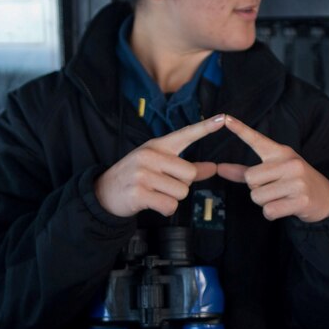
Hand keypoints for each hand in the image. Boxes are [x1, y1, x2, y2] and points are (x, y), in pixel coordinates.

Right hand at [95, 114, 224, 217]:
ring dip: (173, 199)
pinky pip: (170, 205)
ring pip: (181, 192)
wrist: (105, 192)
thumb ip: (189, 168)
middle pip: (190, 173)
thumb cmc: (137, 177)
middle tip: (163, 185)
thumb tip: (214, 168)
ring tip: (155, 193)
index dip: (205, 128)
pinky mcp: (139, 192)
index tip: (223, 118)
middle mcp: (150, 155)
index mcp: (157, 146)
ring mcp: (143, 173)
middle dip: (182, 185)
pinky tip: (152, 204)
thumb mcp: (159, 166)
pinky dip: (165, 209)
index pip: (185, 134)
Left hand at [217, 115, 328, 221]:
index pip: (257, 139)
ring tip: (281, 197)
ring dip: (264, 203)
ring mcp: (296, 181)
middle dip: (256, 189)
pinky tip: (285, 208)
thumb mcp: (275, 171)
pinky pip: (269, 210)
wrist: (326, 197)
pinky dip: (272, 214)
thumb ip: (244, 171)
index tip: (225, 118)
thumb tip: (219, 169)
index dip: (240, 129)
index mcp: (281, 152)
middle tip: (274, 188)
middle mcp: (290, 163)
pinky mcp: (301, 200)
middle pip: (250, 179)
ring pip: (257, 197)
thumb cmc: (294, 182)